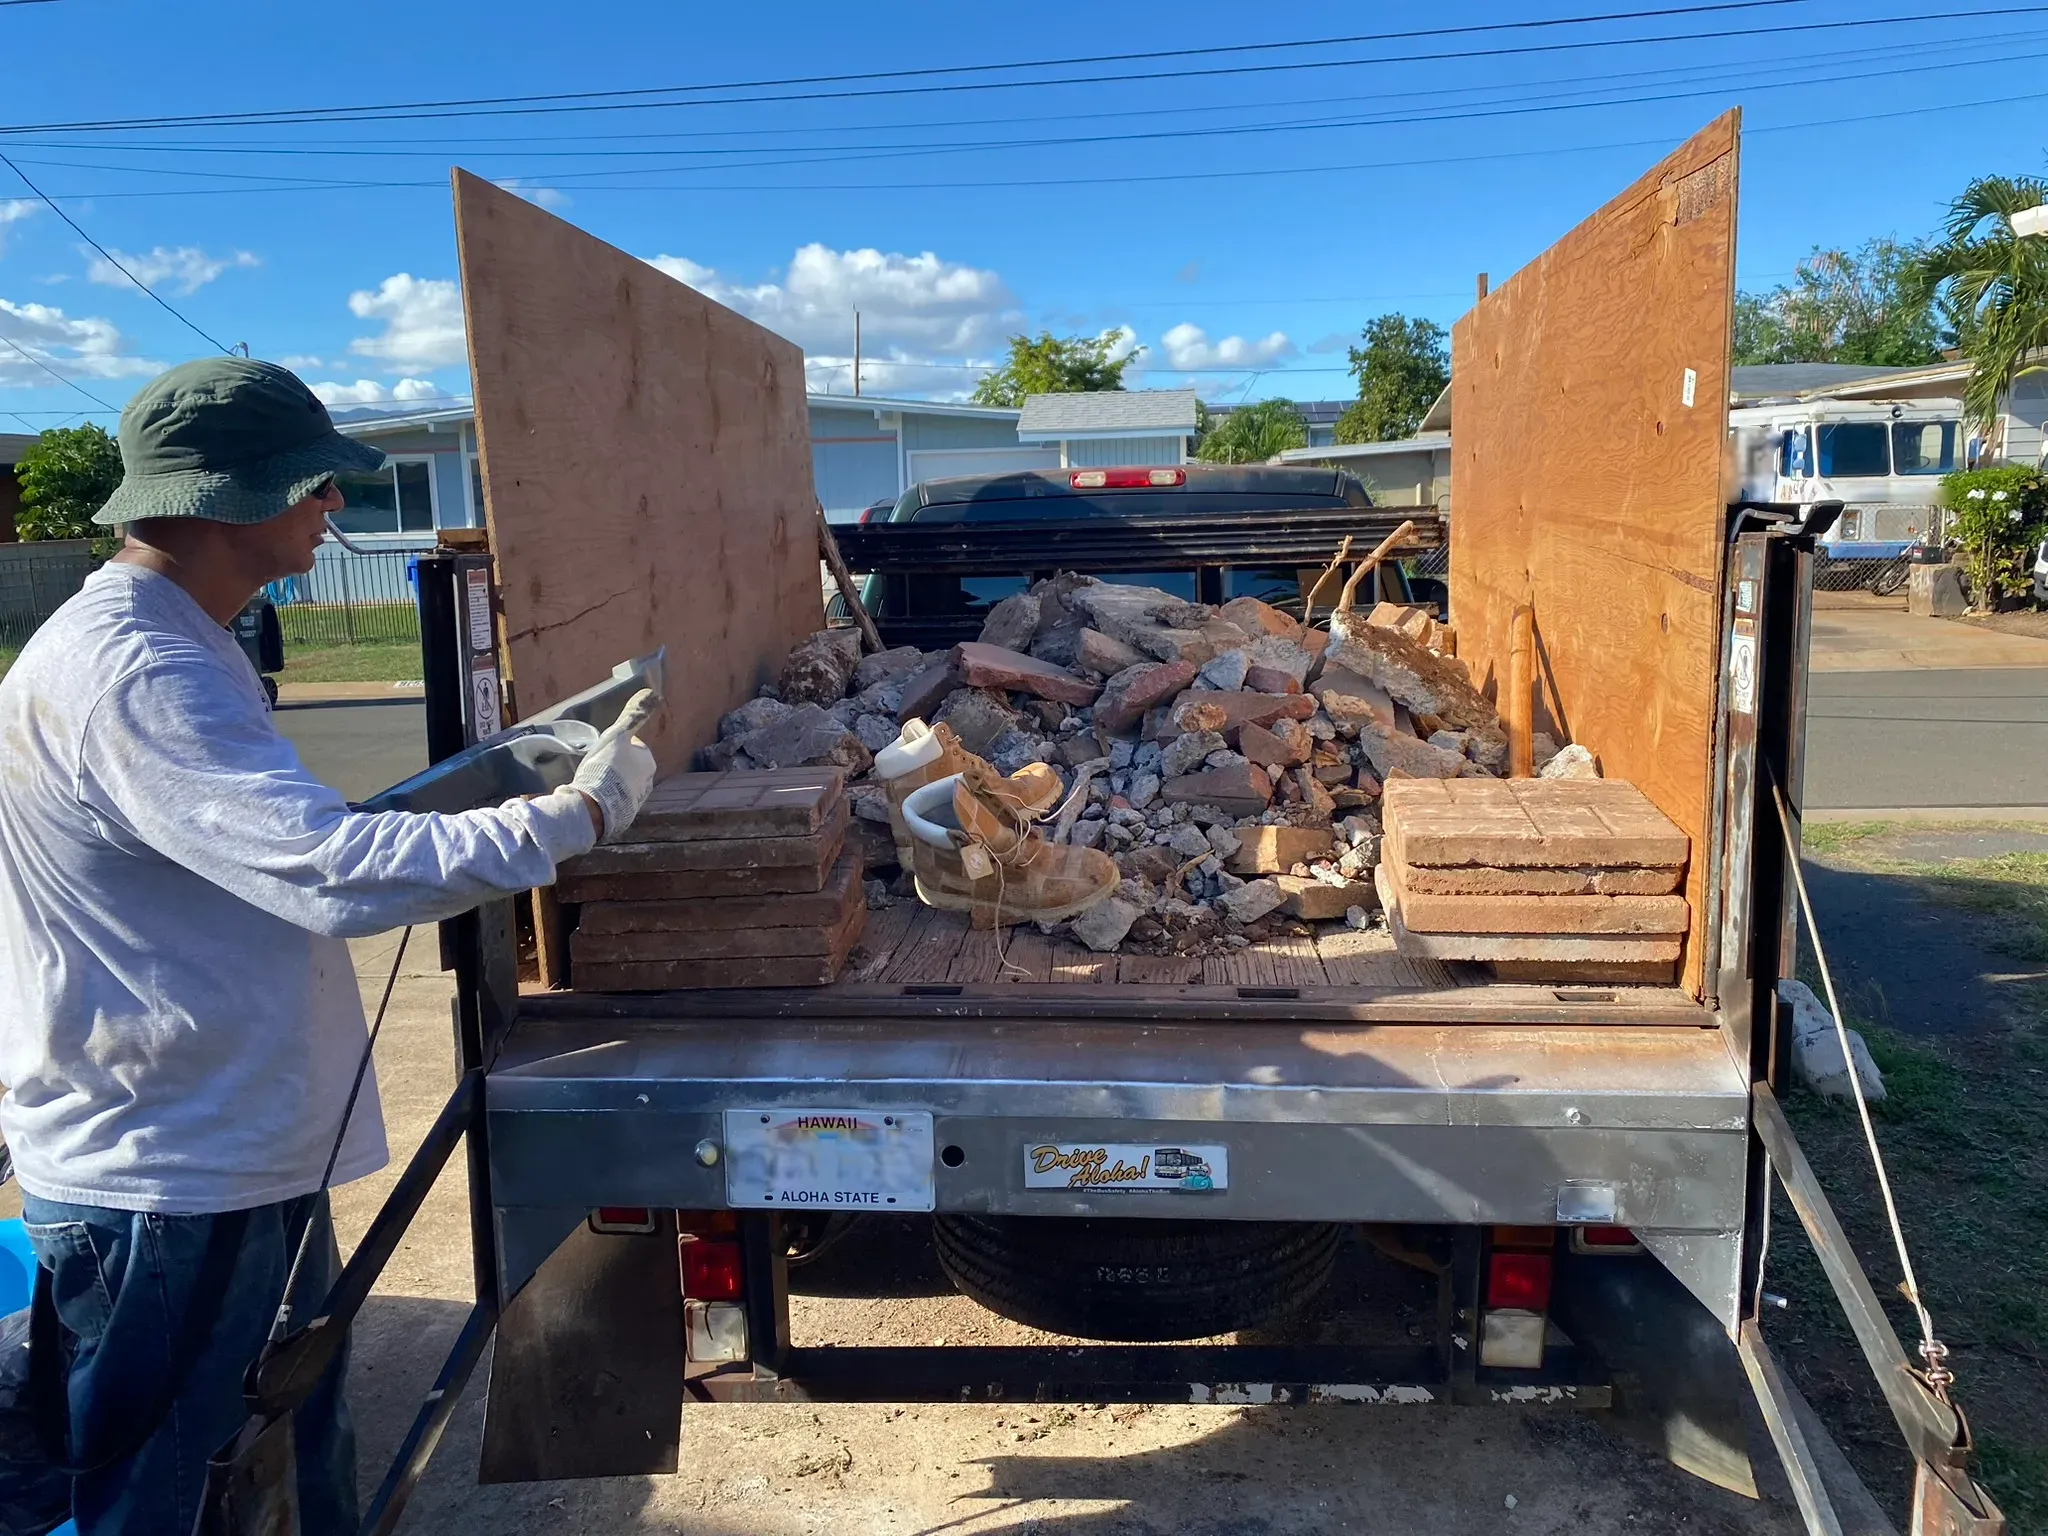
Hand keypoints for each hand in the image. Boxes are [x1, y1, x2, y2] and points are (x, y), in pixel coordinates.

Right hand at [570, 689, 659, 841]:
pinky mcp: (624, 815)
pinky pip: (614, 801)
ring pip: (621, 783)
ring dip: (609, 782)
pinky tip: (593, 796)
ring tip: (592, 782)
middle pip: (627, 765)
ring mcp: (636, 800)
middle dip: (614, 764)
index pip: (632, 746)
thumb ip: (633, 715)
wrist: (594, 807)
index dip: (616, 745)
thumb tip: (652, 692)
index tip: (603, 750)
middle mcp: (648, 782)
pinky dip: (605, 798)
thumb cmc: (605, 767)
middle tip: (595, 765)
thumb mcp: (617, 735)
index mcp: (648, 762)